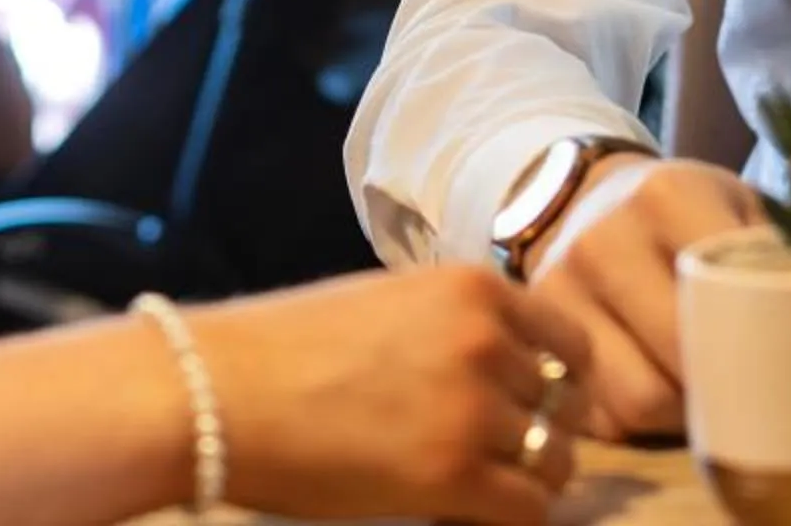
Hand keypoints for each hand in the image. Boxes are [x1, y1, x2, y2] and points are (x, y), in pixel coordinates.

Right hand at [190, 265, 593, 524]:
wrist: (219, 391)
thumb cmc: (287, 347)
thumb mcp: (390, 304)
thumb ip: (455, 327)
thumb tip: (508, 370)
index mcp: (472, 288)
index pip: (571, 340)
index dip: (559, 381)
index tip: (530, 408)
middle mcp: (488, 339)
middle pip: (569, 404)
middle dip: (546, 435)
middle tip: (505, 457)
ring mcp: (475, 407)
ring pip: (558, 461)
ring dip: (527, 481)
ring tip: (479, 488)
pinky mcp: (455, 474)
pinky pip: (531, 510)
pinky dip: (509, 517)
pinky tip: (464, 512)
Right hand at [524, 157, 762, 441]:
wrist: (586, 195)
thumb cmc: (684, 209)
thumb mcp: (736, 203)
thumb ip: (782, 247)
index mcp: (663, 197)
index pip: (717, 299)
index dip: (758, 346)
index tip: (788, 362)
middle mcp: (601, 241)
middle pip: (675, 362)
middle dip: (722, 389)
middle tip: (754, 391)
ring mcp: (558, 290)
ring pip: (635, 401)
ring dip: (680, 414)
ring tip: (706, 395)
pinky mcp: (536, 335)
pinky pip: (599, 412)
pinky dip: (637, 419)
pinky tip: (659, 389)